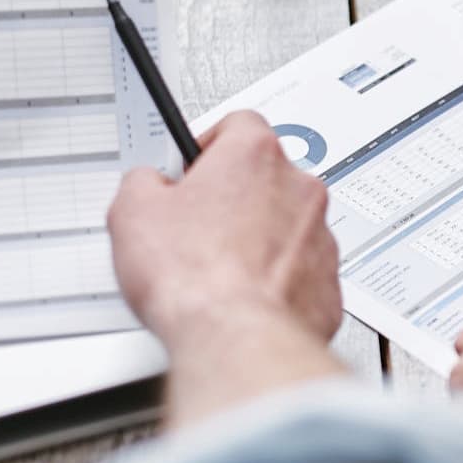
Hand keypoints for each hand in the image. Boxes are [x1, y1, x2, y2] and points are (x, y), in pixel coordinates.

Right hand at [107, 111, 345, 425]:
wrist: (237, 337)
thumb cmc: (197, 277)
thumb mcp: (133, 212)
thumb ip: (143, 182)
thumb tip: (148, 184)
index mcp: (256, 156)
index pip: (238, 124)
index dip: (208, 145)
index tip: (191, 165)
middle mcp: (300, 189)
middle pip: (267, 176)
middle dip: (234, 195)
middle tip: (199, 222)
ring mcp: (321, 236)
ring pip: (289, 224)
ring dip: (260, 237)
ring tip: (220, 266)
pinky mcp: (329, 281)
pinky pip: (303, 269)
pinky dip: (278, 278)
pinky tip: (245, 295)